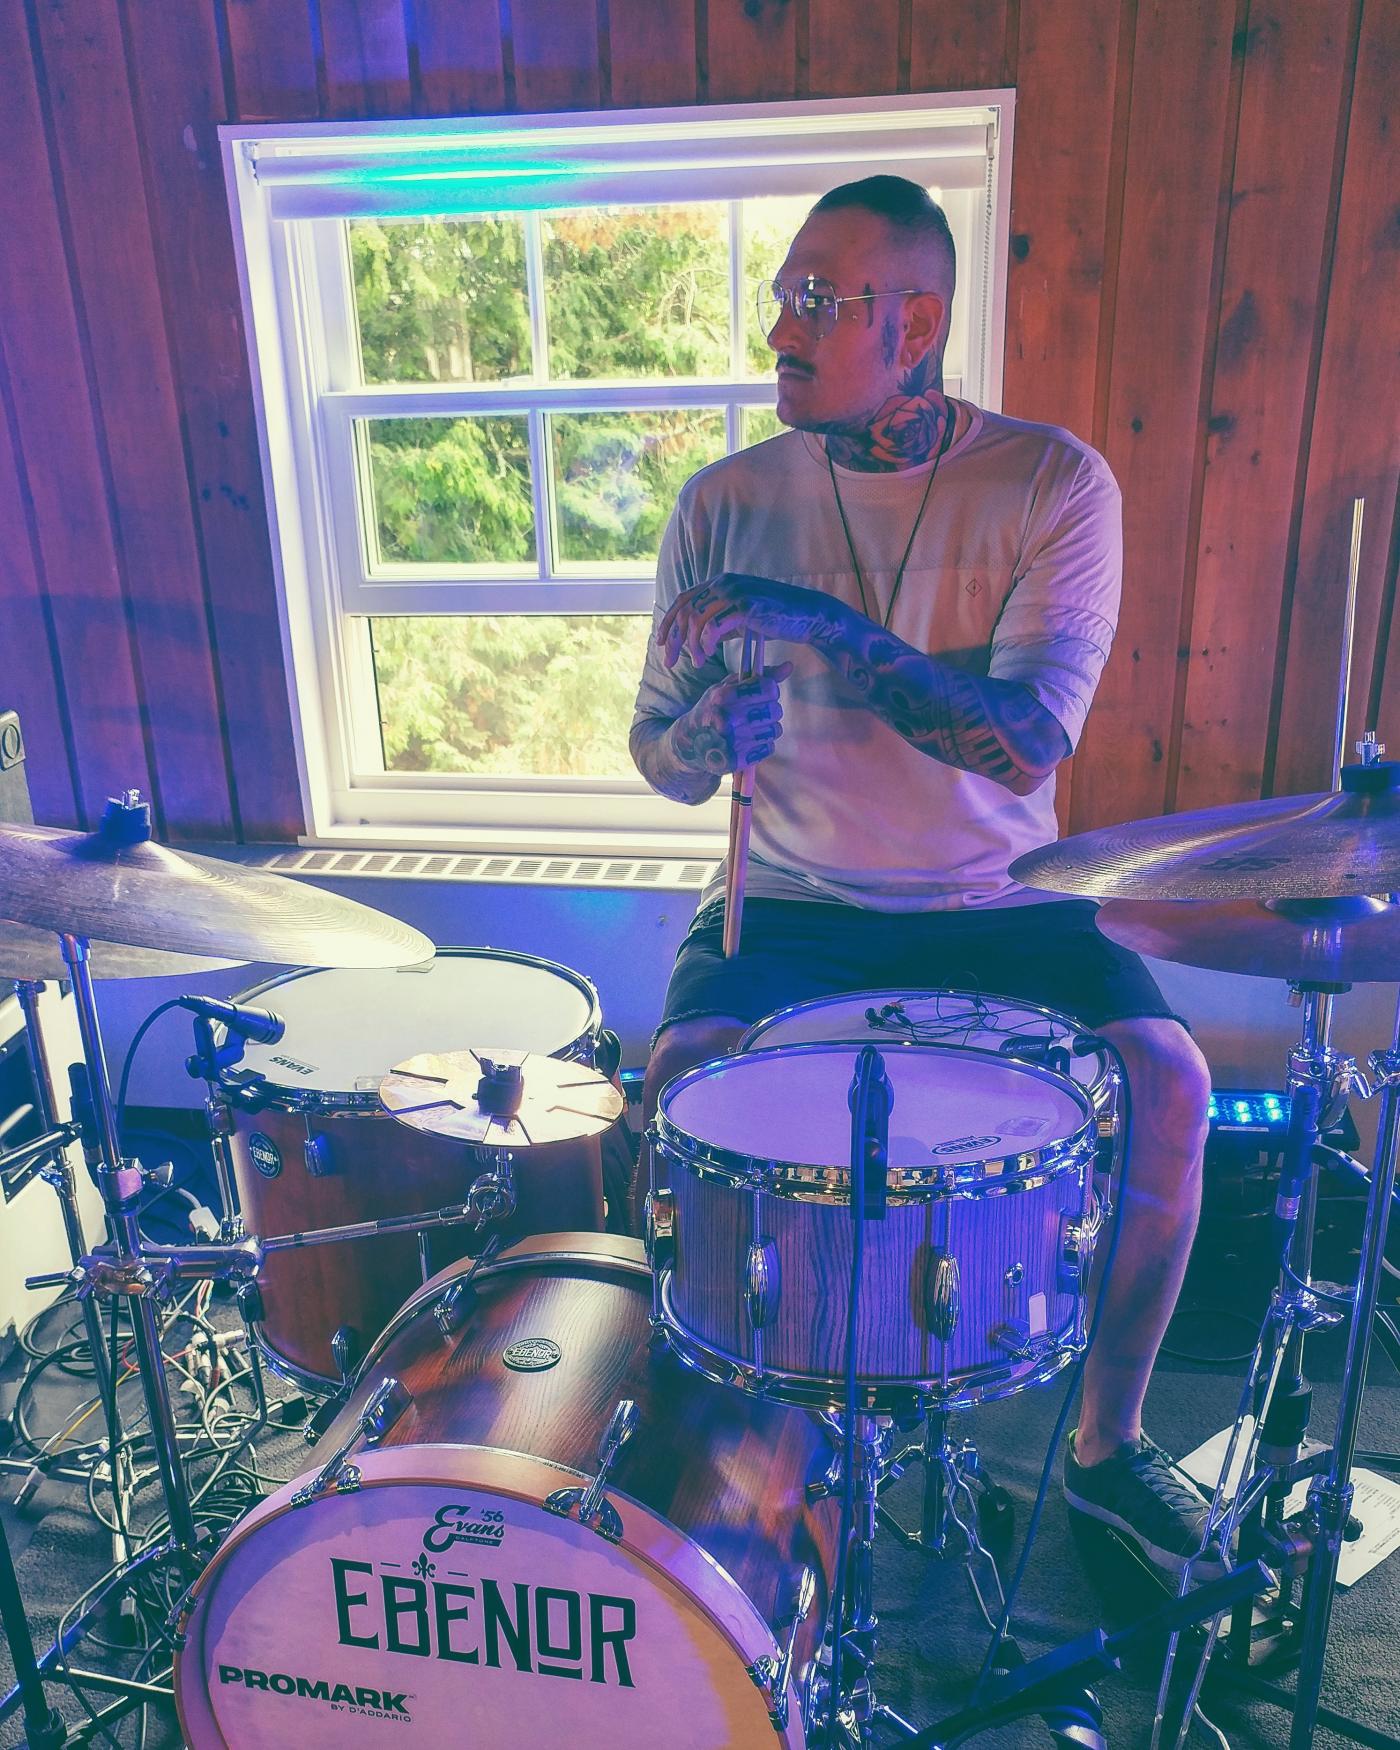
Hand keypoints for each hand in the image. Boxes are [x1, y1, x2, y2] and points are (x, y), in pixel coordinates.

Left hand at [658, 574, 843, 668]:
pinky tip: (707, 656)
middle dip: (673, 638)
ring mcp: (735, 593)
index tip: (662, 643)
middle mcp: (724, 583)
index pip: (684, 599)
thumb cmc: (776, 617)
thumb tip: (699, 635)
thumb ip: (721, 620)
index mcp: (720, 582)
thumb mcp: (742, 616)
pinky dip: (705, 644)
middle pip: (685, 610)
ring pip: (696, 620)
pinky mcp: (746, 608)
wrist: (807, 615)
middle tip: (670, 661)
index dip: (669, 622)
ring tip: (697, 663)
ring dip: (691, 645)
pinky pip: (714, 627)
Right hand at [670, 664, 792, 774]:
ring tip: (753, 727)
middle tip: (757, 712)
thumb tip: (788, 667)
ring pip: (775, 730)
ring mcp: (734, 741)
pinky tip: (750, 741)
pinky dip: (763, 744)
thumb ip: (757, 677)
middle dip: (770, 709)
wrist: (690, 743)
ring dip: (768, 727)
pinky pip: (769, 747)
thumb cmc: (712, 710)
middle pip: (775, 710)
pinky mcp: (738, 760)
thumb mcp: (726, 688)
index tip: (763, 693)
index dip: (770, 690)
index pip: (768, 688)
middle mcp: (729, 719)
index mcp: (724, 697)